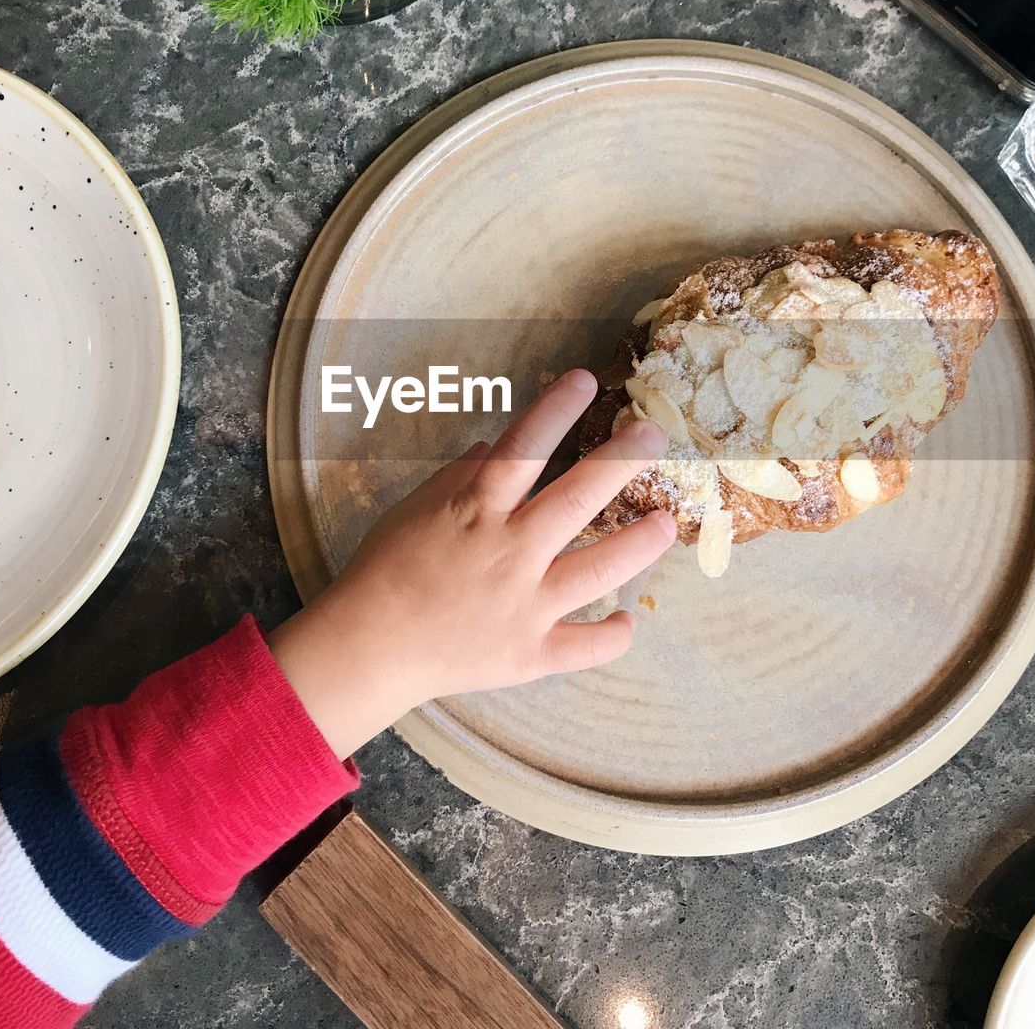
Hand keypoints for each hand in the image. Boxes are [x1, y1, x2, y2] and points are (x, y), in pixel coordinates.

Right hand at [268, 369, 675, 758]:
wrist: (367, 647)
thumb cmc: (383, 570)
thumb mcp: (413, 509)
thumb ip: (456, 478)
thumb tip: (491, 450)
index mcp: (477, 511)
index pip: (523, 449)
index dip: (556, 411)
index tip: (587, 381)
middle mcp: (510, 552)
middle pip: (577, 498)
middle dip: (620, 462)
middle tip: (654, 438)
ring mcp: (525, 605)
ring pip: (598, 569)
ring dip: (637, 544)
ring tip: (666, 524)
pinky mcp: (529, 653)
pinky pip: (583, 647)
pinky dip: (611, 636)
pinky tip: (629, 620)